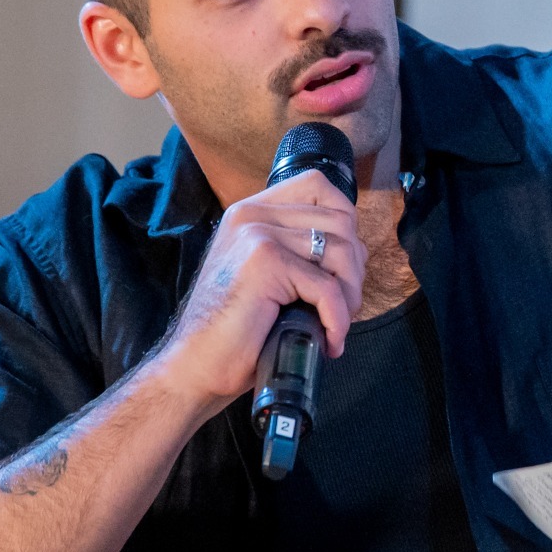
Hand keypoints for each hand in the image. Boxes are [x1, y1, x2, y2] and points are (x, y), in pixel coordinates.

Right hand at [154, 170, 367, 404]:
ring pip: (341, 251)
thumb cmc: (238, 331)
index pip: (318, 186)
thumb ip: (298, 250)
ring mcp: (257, 234)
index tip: (341, 268)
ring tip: (334, 325)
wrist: (195, 365)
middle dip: (354, 268)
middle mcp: (252, 214)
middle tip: (343, 307)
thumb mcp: (268, 276)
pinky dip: (338, 319)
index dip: (345, 223)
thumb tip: (356, 249)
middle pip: (340, 219)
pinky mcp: (265, 263)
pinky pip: (328, 288)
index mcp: (251, 212)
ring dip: (350, 296)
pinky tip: (329, 341)